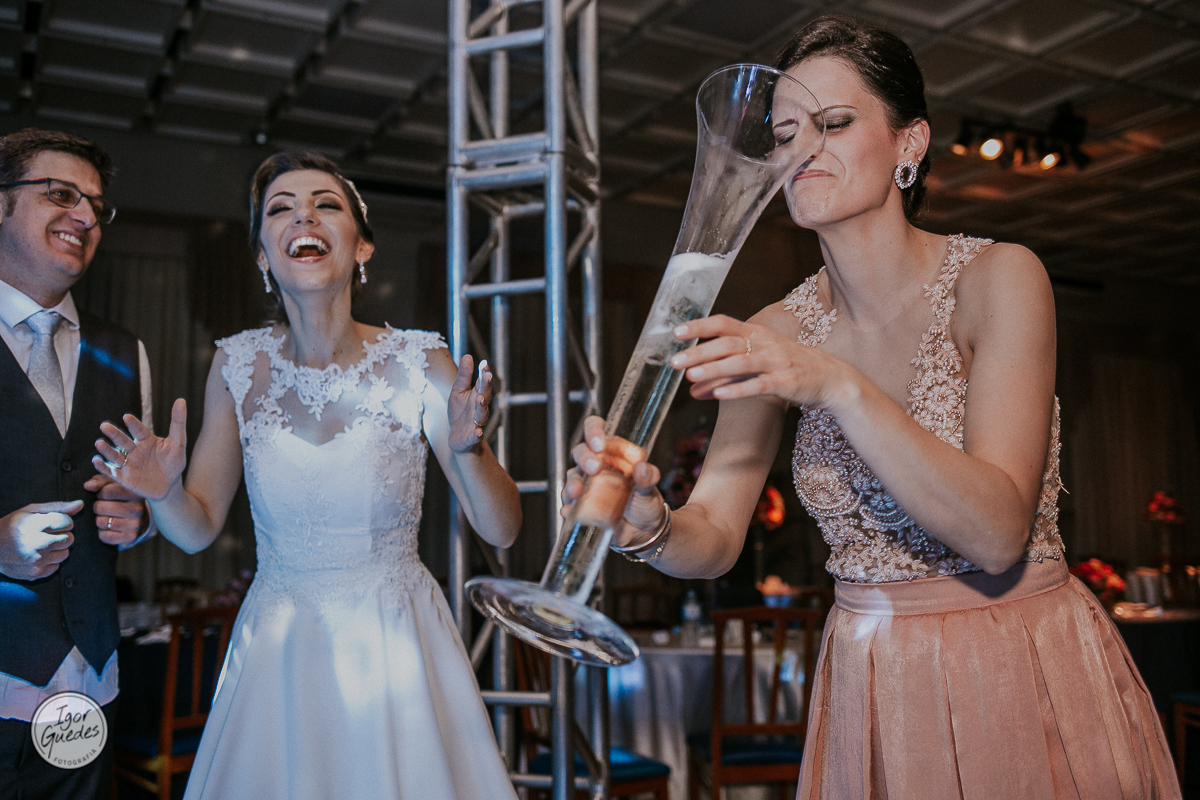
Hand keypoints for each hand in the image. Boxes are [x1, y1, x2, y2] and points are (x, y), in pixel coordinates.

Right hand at [0, 500, 81, 579]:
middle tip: (48, 534)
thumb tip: (80, 504)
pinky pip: (56, 567)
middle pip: (70, 539)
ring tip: (43, 545)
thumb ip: (57, 507)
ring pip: (65, 554)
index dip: (63, 521)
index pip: (67, 522)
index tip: (53, 523)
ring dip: (58, 549)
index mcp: (36, 525)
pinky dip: (50, 562)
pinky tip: (39, 556)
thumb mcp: (30, 511)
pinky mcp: (36, 573)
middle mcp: (38, 544)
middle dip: (62, 535)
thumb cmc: (11, 527)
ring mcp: (38, 560)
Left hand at [83, 473, 146, 545]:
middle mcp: (137, 508)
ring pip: (100, 522)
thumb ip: (99, 482)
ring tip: (108, 517)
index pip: (104, 492)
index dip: (100, 494)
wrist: (141, 518)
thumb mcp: (112, 486)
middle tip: (106, 508)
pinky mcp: (130, 537)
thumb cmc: (122, 498)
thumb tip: (88, 486)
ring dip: (100, 520)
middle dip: (98, 508)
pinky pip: (104, 536)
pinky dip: (103, 533)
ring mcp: (135, 524)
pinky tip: (111, 528)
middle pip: (99, 507)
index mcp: (133, 492)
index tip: (106, 496)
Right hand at [92, 399, 187, 500]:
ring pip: (115, 455)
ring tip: (99, 443)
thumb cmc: (174, 463)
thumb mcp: (178, 443)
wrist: (170, 487)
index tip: (127, 416)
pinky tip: (96, 460)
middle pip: (122, 441)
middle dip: (114, 434)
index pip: (139, 430)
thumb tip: (181, 400)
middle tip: (104, 425)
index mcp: (147, 440)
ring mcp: (128, 464)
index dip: (133, 424)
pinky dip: (103, 467)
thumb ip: (177, 422)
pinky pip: (112, 472)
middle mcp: (134, 450)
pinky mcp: (124, 478)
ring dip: (106, 450)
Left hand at [447, 355, 491, 453]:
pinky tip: (478, 433)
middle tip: (487, 376)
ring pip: (482, 415)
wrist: (458, 438)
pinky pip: (475, 436)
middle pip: (484, 396)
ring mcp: (476, 423)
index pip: (482, 383)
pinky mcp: (471, 437)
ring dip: (482, 408)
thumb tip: (467, 356)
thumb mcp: (458, 392)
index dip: (483, 373)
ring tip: (479, 399)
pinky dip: (477, 435)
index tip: (484, 364)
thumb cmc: (460, 413)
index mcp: (477, 395)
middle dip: (486, 387)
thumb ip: (464, 376)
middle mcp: (479, 408)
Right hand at [562, 416, 664, 547]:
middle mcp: (595, 466)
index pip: (596, 429)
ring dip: (572, 483)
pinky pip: (569, 504)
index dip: (593, 431)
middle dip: (585, 458)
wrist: (644, 531)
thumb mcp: (650, 489)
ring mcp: (586, 486)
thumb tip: (643, 467)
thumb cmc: (645, 502)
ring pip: (571, 478)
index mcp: (612, 452)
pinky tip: (570, 510)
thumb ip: (649, 478)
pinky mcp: (581, 507)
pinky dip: (568, 507)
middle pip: (580, 452)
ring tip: (577, 492)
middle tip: (594, 468)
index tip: (599, 443)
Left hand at [669, 315, 847, 407]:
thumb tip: (691, 385)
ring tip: (691, 376)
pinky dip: (739, 390)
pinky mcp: (787, 382)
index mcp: (758, 333)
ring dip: (715, 369)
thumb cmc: (791, 368)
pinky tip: (720, 395)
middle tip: (675, 362)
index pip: (724, 323)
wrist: (833, 379)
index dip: (700, 326)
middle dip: (699, 351)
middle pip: (728, 343)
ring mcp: (777, 362)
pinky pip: (760, 385)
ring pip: (741, 363)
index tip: (676, 332)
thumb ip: (726, 372)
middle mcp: (766, 344)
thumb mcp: (760, 361)